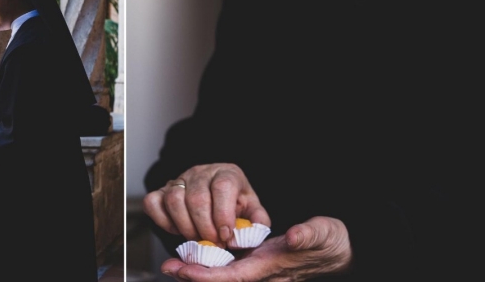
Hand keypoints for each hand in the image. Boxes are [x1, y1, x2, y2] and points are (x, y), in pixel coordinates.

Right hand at [142, 163, 269, 245]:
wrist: (214, 195)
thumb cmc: (233, 203)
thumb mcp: (251, 209)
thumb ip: (257, 220)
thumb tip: (254, 230)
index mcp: (226, 173)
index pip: (223, 187)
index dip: (223, 214)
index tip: (225, 236)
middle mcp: (201, 172)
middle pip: (197, 197)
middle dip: (205, 228)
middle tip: (212, 244)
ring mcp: (179, 179)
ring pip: (174, 199)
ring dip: (185, 226)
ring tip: (197, 239)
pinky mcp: (161, 190)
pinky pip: (152, 203)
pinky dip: (163, 221)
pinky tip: (177, 229)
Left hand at [161, 216, 352, 281]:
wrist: (342, 249)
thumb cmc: (331, 241)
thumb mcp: (323, 233)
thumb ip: (308, 235)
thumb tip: (293, 236)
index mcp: (273, 267)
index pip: (235, 277)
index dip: (208, 275)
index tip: (185, 270)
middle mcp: (264, 275)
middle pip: (223, 280)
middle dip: (195, 276)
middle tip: (168, 267)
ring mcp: (261, 272)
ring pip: (224, 276)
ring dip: (199, 272)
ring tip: (173, 265)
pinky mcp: (259, 266)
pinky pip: (230, 270)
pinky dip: (210, 266)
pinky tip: (195, 259)